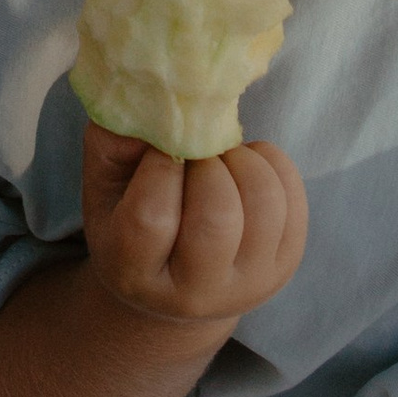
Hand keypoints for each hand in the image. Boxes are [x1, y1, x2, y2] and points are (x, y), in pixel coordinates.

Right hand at [80, 120, 305, 330]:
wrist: (173, 284)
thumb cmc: (129, 221)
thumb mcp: (104, 186)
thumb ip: (113, 141)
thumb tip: (158, 103)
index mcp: (133, 273)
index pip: (152, 217)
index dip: (160, 165)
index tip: (160, 148)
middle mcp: (193, 292)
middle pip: (218, 217)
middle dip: (209, 162)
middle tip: (196, 151)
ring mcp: (246, 283)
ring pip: (264, 204)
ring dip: (244, 160)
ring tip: (222, 156)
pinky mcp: (283, 266)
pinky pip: (293, 200)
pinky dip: (271, 163)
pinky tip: (245, 164)